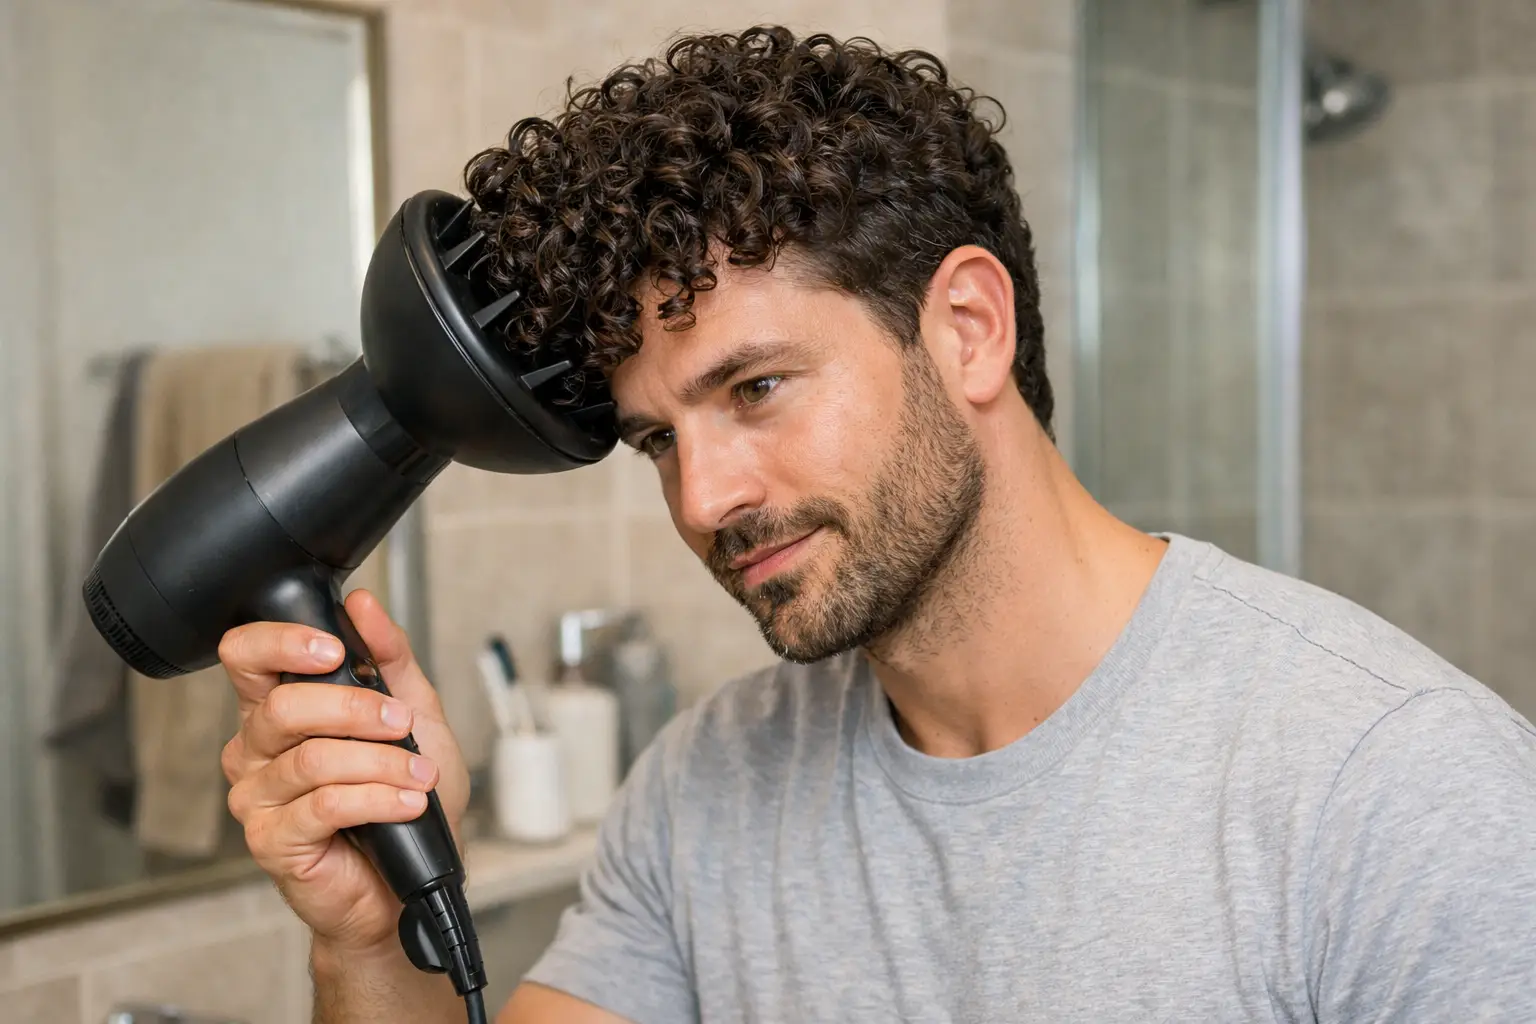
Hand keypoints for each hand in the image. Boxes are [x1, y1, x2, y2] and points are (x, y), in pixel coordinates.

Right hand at [218, 589, 470, 953]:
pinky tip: (406, 802)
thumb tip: (364, 606)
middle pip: (283, 707)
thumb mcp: (413, 714)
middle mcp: (257, 751)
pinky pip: (323, 806)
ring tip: (419, 774)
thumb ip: (389, 657)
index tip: (334, 650)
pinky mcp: (273, 842)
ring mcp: (259, 799)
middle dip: (354, 708)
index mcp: (278, 710)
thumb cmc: (404, 798)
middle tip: (398, 721)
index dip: (281, 643)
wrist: (408, 881)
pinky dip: (376, 798)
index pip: (245, 657)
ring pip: (312, 760)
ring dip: (381, 761)